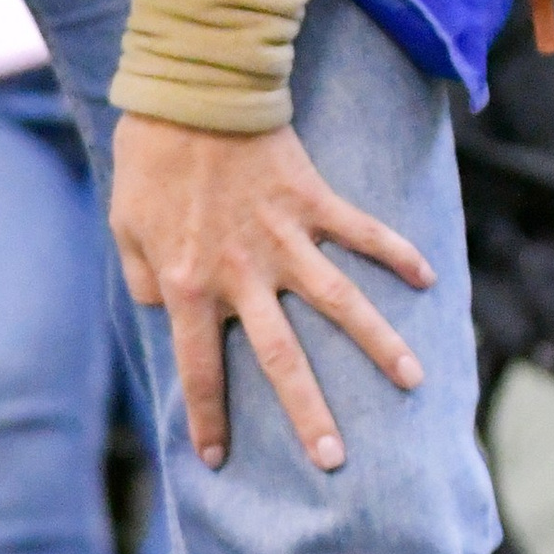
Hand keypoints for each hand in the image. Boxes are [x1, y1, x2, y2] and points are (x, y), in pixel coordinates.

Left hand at [109, 113, 429, 473]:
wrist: (189, 94)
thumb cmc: (149, 162)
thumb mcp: (123, 228)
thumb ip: (144, 281)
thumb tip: (168, 315)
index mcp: (191, 285)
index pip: (200, 369)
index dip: (209, 417)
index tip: (219, 460)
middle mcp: (243, 273)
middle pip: (281, 358)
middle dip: (307, 413)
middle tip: (334, 459)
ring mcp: (284, 238)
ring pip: (339, 303)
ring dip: (377, 344)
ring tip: (413, 381)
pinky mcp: (313, 201)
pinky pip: (362, 232)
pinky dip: (397, 251)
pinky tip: (429, 277)